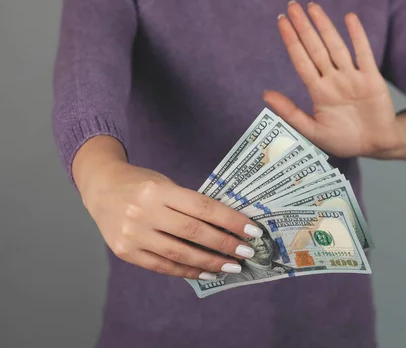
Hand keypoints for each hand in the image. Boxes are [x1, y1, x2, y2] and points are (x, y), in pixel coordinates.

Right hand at [79, 153, 263, 280]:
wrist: (100, 187)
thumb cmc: (141, 184)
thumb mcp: (165, 184)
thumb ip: (189, 204)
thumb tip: (226, 227)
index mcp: (158, 190)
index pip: (203, 207)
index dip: (230, 220)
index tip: (252, 230)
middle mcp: (144, 212)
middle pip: (194, 233)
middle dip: (225, 244)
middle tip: (247, 252)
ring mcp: (133, 235)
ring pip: (180, 254)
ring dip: (210, 263)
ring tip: (231, 267)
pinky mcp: (125, 252)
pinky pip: (162, 266)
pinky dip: (187, 271)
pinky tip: (206, 273)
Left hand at [266, 1, 402, 157]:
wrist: (375, 145)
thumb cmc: (344, 140)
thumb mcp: (313, 131)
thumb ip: (290, 112)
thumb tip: (265, 94)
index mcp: (318, 91)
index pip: (301, 60)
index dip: (291, 41)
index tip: (281, 22)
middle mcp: (333, 80)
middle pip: (315, 48)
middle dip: (303, 27)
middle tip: (291, 6)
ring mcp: (352, 77)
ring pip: (335, 47)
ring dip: (325, 26)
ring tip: (313, 7)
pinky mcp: (371, 79)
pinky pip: (363, 53)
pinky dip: (357, 36)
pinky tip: (349, 18)